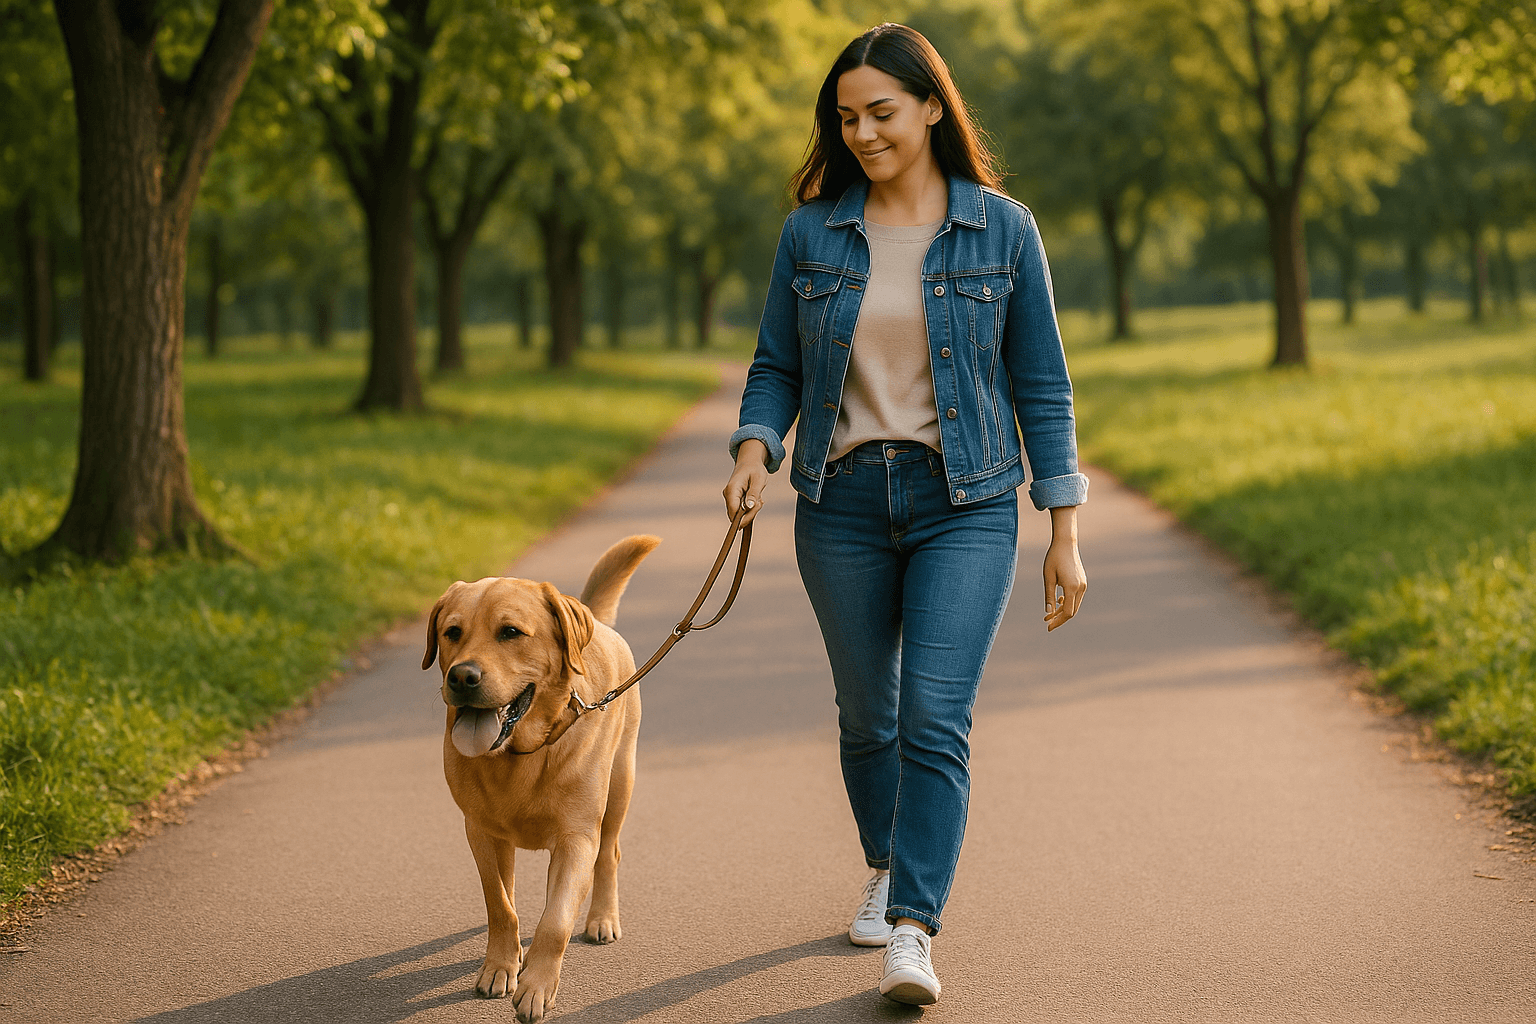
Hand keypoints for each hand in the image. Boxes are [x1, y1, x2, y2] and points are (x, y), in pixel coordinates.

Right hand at [723, 439, 768, 525]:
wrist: (749, 463)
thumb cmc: (754, 469)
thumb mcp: (758, 480)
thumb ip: (753, 493)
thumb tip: (749, 507)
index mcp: (732, 489)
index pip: (734, 512)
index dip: (746, 516)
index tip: (758, 506)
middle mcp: (728, 495)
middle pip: (735, 516)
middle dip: (750, 513)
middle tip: (760, 501)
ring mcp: (729, 499)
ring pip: (738, 515)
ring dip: (751, 511)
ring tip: (759, 499)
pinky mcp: (733, 501)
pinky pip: (740, 511)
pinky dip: (750, 509)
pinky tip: (756, 500)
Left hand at [1043, 506, 1085, 630]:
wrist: (1065, 543)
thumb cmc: (1053, 558)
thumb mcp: (1048, 577)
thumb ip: (1049, 596)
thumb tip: (1048, 613)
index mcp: (1072, 587)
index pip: (1067, 612)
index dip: (1058, 621)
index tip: (1048, 626)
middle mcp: (1081, 587)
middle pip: (1072, 611)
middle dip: (1060, 618)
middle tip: (1047, 622)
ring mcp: (1083, 584)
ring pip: (1075, 605)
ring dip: (1063, 611)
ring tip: (1049, 614)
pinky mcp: (1083, 582)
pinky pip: (1076, 597)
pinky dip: (1067, 602)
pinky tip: (1058, 601)